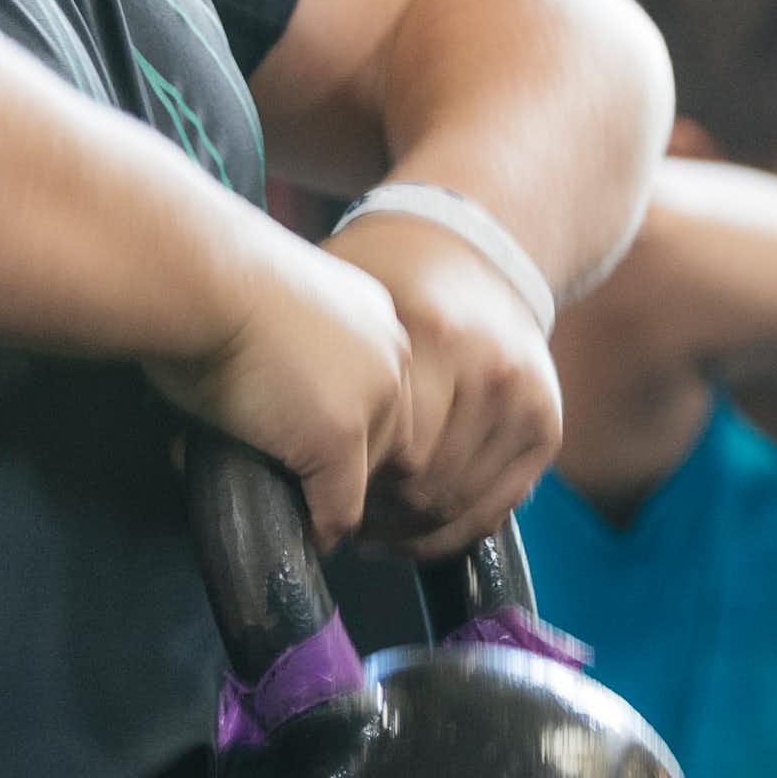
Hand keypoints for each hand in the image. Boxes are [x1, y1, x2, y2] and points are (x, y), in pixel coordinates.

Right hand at [144, 226, 412, 551]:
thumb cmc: (203, 278)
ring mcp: (371, 398)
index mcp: (372, 311)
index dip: (345, 425)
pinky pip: (338, 508)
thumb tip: (265, 388)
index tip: (305, 442)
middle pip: (387, 437)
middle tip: (294, 481)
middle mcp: (389, 352)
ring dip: (327, 495)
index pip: (381, 390)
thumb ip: (287, 345)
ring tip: (283, 504)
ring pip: (366, 478)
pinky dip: (315, 528)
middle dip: (345, 466)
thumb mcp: (267, 302)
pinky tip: (289, 531)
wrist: (195, 276)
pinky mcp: (340, 438)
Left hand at [322, 215, 562, 556]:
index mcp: (433, 335)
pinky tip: (412, 529)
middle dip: (374, 514)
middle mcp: (488, 369)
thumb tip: (232, 414)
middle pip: (421, 484)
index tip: (312, 494)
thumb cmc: (389, 272)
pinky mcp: (545, 425)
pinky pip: (496, 509)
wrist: (478, 246)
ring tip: (369, 527)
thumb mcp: (347, 291)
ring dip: (408, 530)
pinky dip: (450, 530)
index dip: (344, 486)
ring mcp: (522, 400)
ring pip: (456, 503)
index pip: (384, 453)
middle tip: (338, 515)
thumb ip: (315, 353)